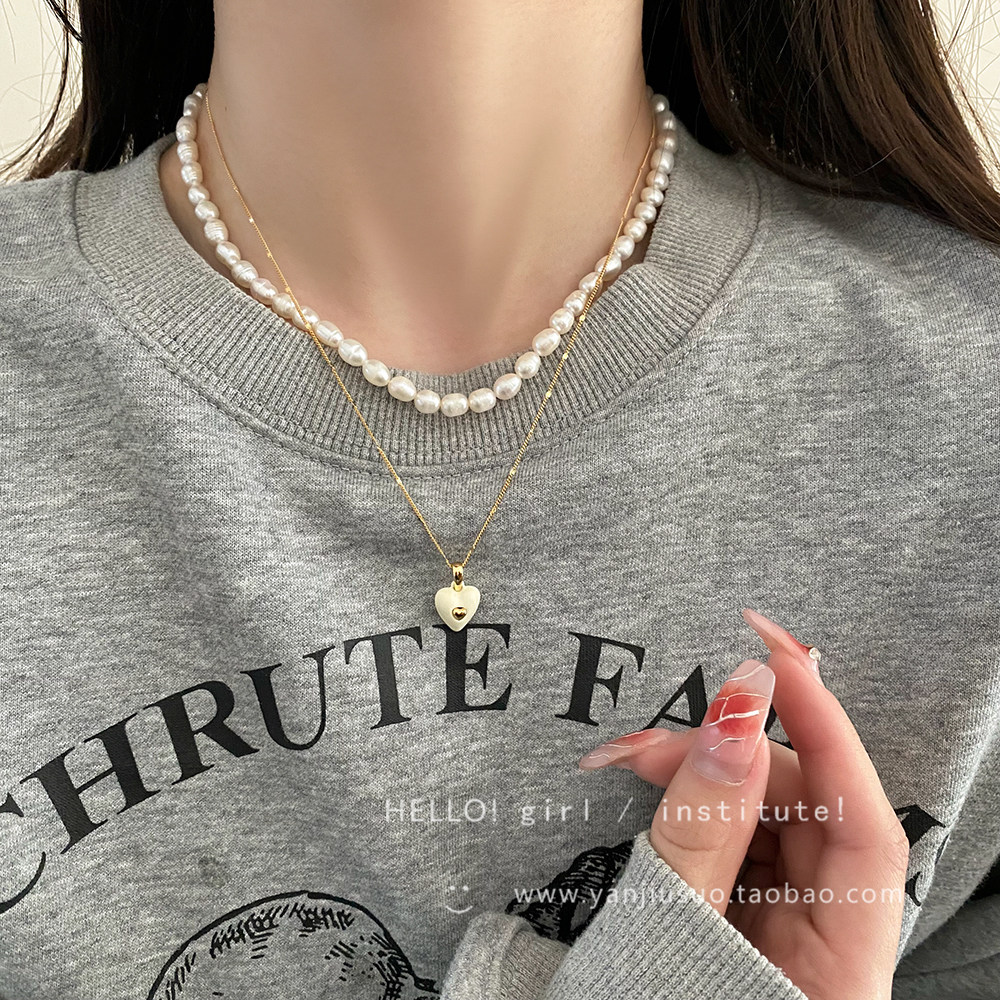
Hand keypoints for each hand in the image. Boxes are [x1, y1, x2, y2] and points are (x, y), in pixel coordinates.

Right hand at [579, 609, 907, 999]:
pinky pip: (737, 831)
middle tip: (653, 738)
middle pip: (810, 812)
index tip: (780, 664)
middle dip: (734, 754)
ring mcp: (787, 922)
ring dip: (705, 769)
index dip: (829, 735)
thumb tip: (738, 713)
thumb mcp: (672, 929)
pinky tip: (653, 777)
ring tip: (633, 758)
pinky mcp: (749, 906)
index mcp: (839, 975)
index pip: (864, 830)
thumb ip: (702, 824)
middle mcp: (827, 943)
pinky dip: (695, 797)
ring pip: (770, 813)